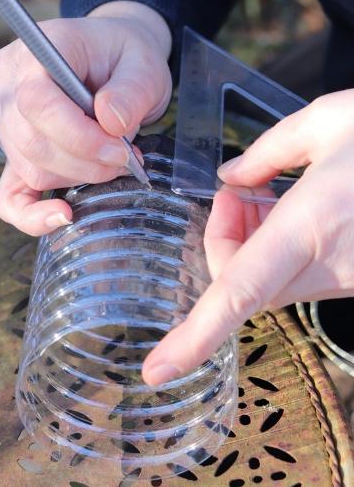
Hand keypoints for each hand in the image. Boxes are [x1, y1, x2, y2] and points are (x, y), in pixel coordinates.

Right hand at [0, 1, 171, 234]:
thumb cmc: (123, 57)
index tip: (118, 150)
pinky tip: (64, 216)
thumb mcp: (142, 63)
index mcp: (33, 53)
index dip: (76, 135)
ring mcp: (4, 122)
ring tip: (112, 162)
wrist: (111, 60)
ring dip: (75, 176)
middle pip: (31, 142)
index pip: (35, 102)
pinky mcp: (13, 152)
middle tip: (126, 158)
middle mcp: (7, 87)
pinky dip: (32, 215)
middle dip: (83, 162)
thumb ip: (131, 89)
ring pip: (30, 168)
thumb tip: (111, 122)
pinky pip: (9, 196)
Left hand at [143, 89, 353, 385]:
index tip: (156, 371)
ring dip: (248, 244)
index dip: (193, 337)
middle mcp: (329, 263)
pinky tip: (291, 208)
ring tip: (267, 193)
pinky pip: (299, 278)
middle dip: (220, 242)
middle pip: (239, 285)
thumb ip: (268, 151)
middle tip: (238, 192)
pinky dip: (277, 250)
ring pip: (267, 283)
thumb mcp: (327, 121)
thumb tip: (230, 178)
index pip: (238, 292)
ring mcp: (349, 278)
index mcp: (311, 223)